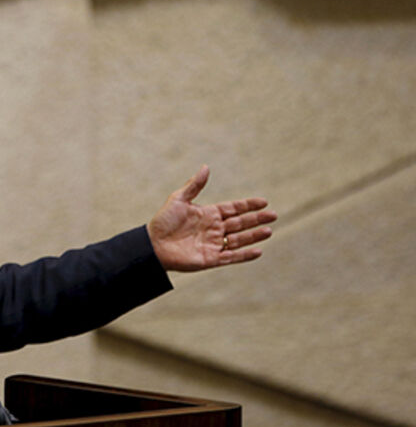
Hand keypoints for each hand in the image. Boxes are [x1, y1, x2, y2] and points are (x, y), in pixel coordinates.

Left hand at [148, 165, 276, 271]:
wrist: (152, 244)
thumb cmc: (163, 221)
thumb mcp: (178, 199)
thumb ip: (194, 185)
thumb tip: (206, 167)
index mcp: (208, 214)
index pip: (233, 209)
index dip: (248, 205)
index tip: (264, 202)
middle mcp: (214, 229)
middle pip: (240, 223)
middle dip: (256, 219)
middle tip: (273, 215)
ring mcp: (214, 244)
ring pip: (239, 239)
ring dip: (254, 236)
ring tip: (268, 230)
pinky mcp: (211, 259)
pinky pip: (231, 257)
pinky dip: (244, 255)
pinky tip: (258, 251)